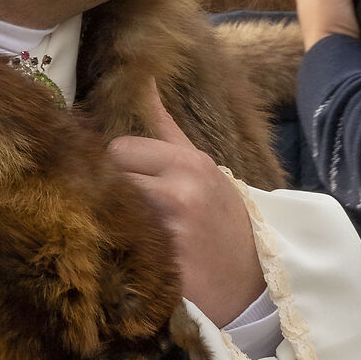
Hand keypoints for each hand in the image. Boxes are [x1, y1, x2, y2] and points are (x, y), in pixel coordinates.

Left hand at [106, 88, 265, 325]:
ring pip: (109, 211)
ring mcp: (170, 231)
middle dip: (108, 190)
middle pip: (109, 177)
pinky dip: (116, 248)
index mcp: (189, 164)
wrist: (253, 278)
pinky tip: (126, 253)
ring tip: (121, 227)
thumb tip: (145, 81)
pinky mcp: (162, 266)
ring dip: (108, 218)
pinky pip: (117, 247)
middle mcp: (179, 192)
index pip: (119, 149)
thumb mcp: (202, 166)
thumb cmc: (222, 216)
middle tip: (117, 204)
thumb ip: (167, 127)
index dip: (115, 165)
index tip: (124, 180)